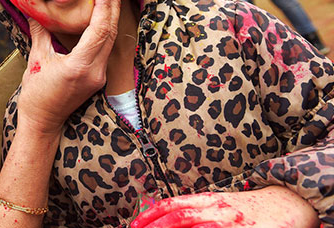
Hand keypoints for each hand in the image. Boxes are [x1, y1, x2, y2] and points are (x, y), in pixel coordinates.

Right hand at [16, 0, 122, 134]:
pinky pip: (106, 49)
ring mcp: (99, 76)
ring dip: (112, 17)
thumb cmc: (37, 95)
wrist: (44, 122)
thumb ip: (40, 34)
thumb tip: (33, 11)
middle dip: (114, 7)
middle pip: (110, 33)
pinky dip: (105, 30)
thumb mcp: (36, 61)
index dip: (104, 8)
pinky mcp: (98, 78)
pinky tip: (103, 18)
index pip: (98, 31)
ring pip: (110, 41)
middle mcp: (94, 71)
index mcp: (79, 66)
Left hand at [131, 186, 319, 227]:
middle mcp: (217, 208)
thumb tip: (166, 217)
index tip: (134, 225)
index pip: (172, 204)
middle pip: (179, 218)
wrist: (289, 203)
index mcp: (208, 199)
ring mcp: (232, 222)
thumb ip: (196, 210)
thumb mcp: (220, 204)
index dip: (150, 215)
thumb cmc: (250, 207)